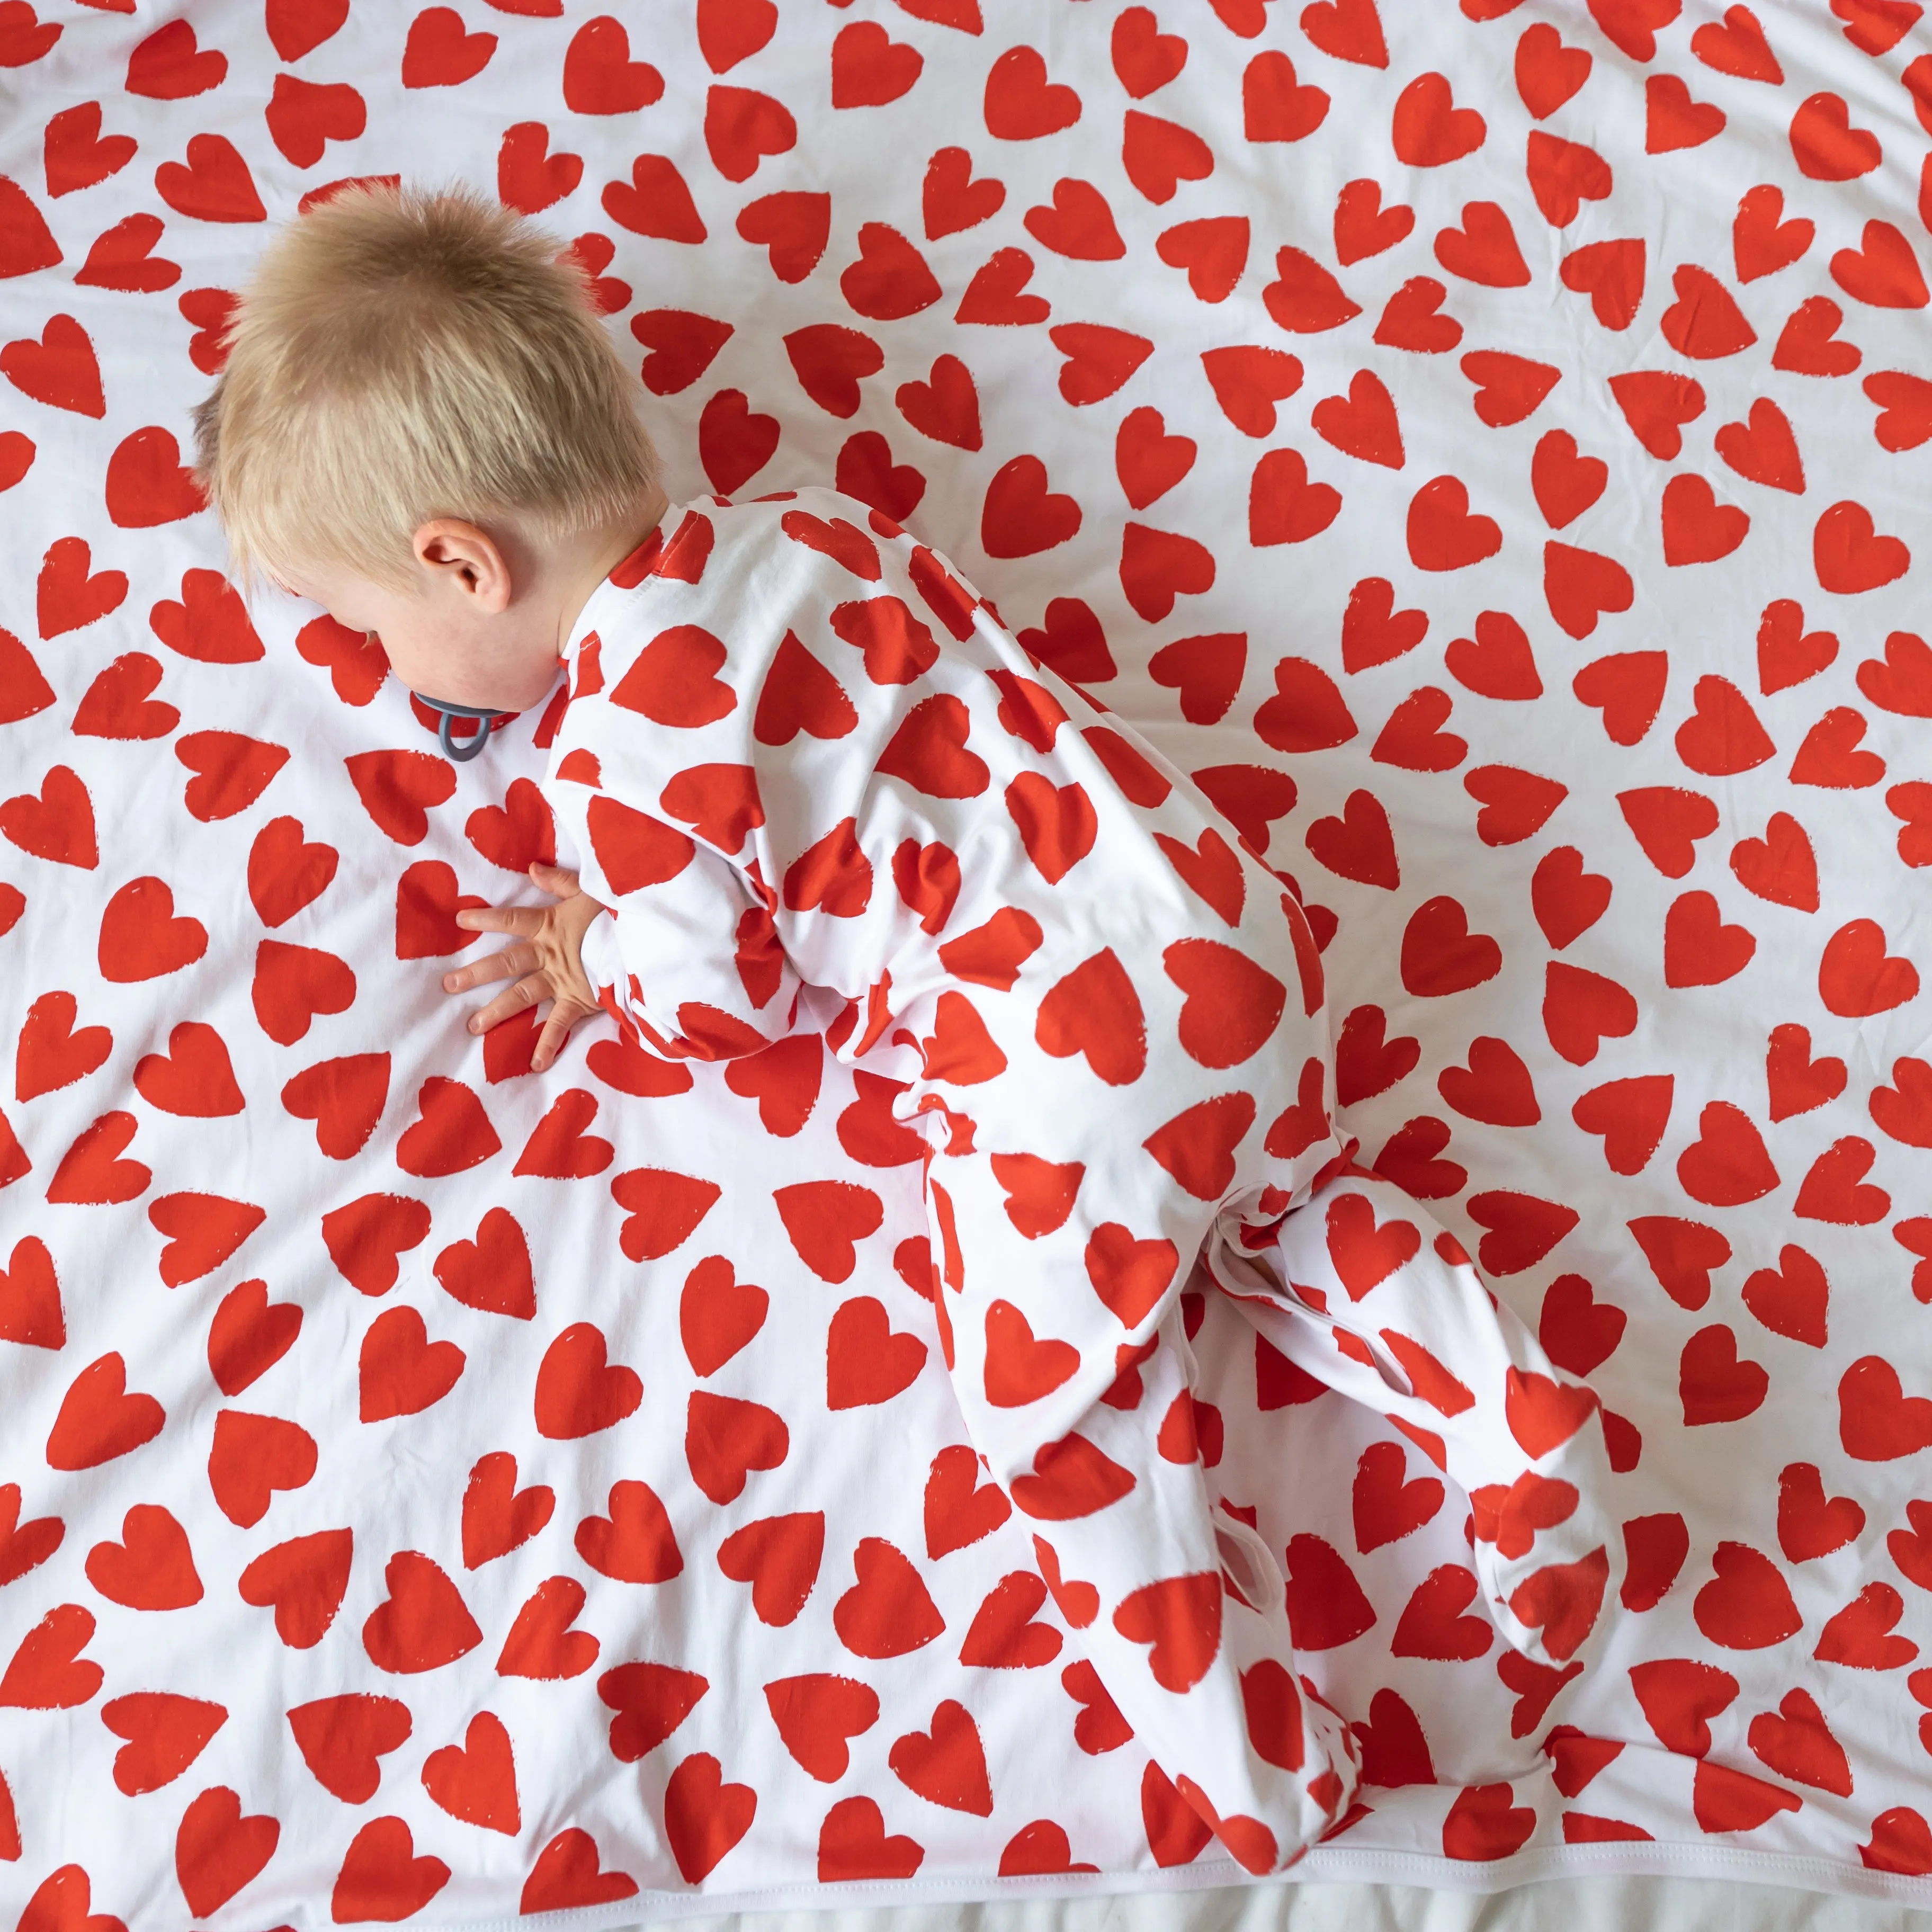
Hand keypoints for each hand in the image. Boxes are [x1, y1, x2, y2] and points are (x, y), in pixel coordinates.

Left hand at [443, 861, 609, 1072]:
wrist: (648, 938)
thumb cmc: (620, 913)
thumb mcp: (592, 890)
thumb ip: (561, 882)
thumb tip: (532, 868)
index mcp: (551, 925)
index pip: (512, 920)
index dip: (486, 919)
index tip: (459, 921)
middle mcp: (550, 954)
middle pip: (506, 962)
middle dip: (476, 973)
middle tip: (448, 985)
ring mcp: (563, 980)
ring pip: (523, 995)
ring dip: (497, 1011)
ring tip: (473, 1027)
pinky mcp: (580, 1000)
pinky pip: (561, 1025)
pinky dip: (549, 1045)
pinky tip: (535, 1064)